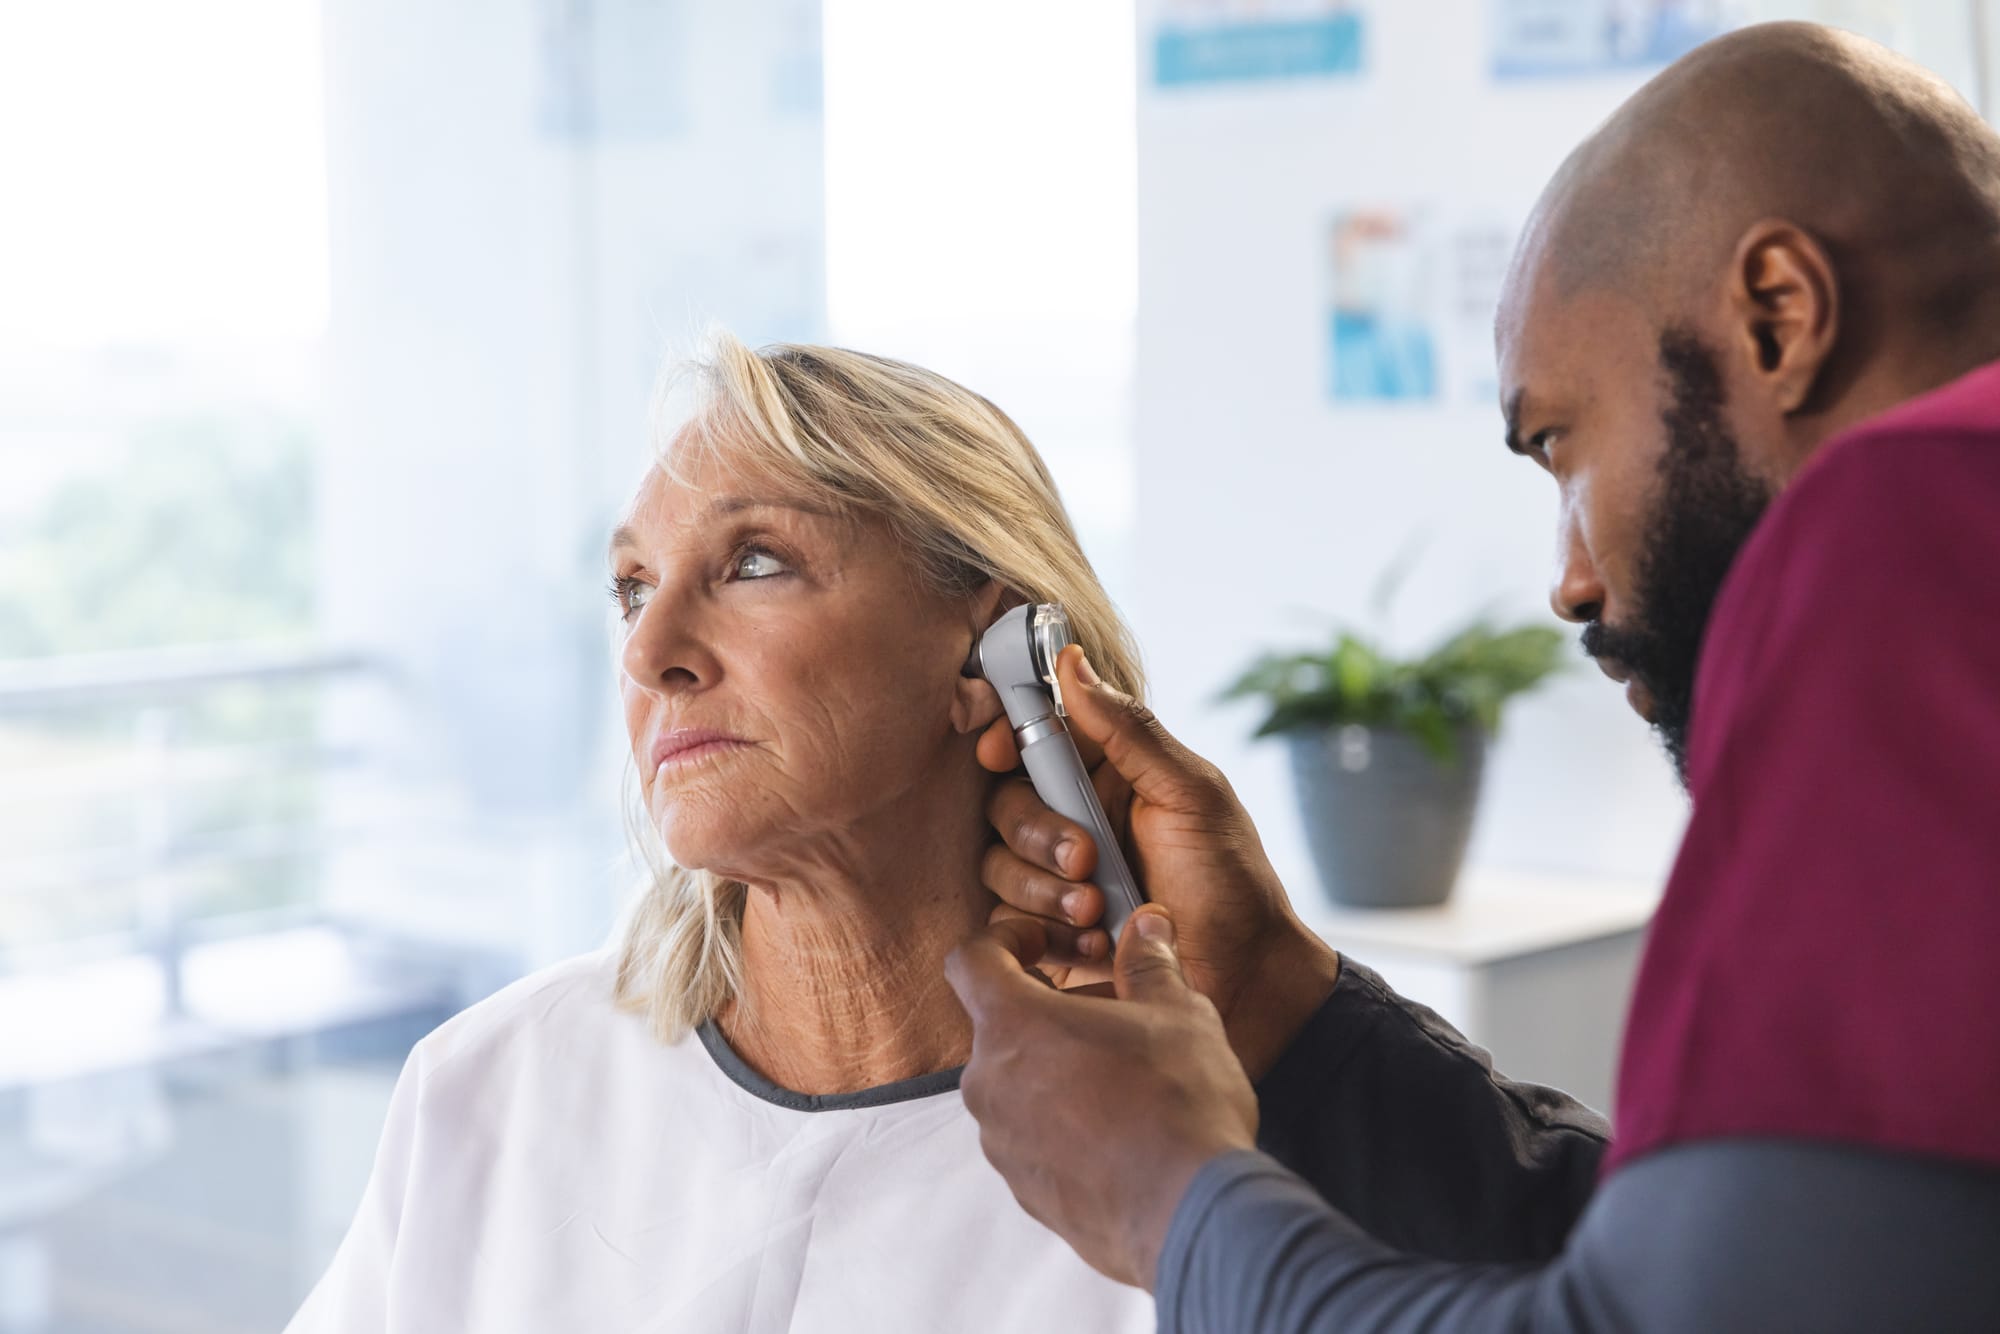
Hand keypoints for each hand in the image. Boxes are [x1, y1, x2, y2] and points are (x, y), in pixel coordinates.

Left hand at [946, 907, 1257, 1288]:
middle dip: (1053, 1011)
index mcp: (1011, 1026)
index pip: (972, 961)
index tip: (1045, 944)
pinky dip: (1064, 1123)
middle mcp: (989, 1084)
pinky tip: (1122, 1130)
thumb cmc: (1178, 1101)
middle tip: (1115, 1013)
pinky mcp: (1025, 1190)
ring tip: (1126, 1076)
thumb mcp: (1176, 1012)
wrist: (1190, 1211)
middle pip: (1002, 1026)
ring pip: (1018, 1085)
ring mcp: (1002, 1144)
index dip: (1006, 941)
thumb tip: (1146, 927)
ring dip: (1058, 1069)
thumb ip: (1149, 963)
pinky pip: (1033, 1138)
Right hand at [978, 645, 1340, 1075]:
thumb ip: (1128, 731)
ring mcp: (1058, 877)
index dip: (1005, 736)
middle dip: (1037, 831)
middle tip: (1088, 858)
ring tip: (1097, 911)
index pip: (1034, 735)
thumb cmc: (1231, 880)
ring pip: (999, 863)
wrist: (1246, 980)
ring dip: (1043, 887)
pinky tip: (1093, 947)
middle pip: (1005, 801)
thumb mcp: (1191, 794)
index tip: (999, 750)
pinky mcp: (1047, 933)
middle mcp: (1074, 818)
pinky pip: (1008, 922)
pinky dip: (1045, 933)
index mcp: (1108, 774)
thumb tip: (1070, 660)